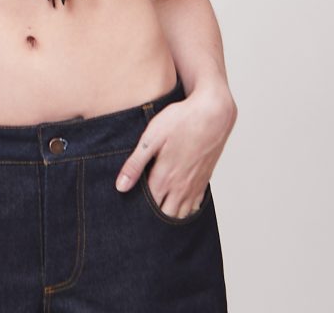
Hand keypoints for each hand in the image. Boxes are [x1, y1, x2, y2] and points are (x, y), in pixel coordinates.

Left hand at [115, 86, 236, 219]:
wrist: (213, 114)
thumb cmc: (181, 121)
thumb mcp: (151, 138)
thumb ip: (135, 164)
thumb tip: (121, 186)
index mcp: (164, 178)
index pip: (147, 208)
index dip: (137, 211)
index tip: (128, 209)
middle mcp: (180, 187)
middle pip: (164, 216)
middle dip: (152, 219)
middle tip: (140, 214)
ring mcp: (194, 186)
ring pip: (181, 215)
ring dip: (169, 216)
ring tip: (156, 212)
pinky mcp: (204, 181)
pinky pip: (194, 206)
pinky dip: (185, 211)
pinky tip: (177, 205)